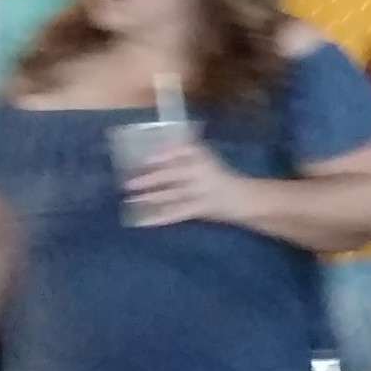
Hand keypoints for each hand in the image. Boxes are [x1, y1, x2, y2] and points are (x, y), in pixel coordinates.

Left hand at [120, 132, 248, 226]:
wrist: (243, 198)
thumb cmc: (220, 176)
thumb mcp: (206, 159)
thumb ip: (185, 154)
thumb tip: (154, 148)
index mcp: (203, 157)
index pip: (181, 152)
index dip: (163, 156)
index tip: (145, 159)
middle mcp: (201, 172)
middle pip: (172, 175)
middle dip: (149, 179)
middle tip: (128, 183)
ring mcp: (201, 192)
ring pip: (171, 194)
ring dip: (150, 197)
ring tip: (131, 200)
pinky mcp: (199, 209)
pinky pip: (176, 214)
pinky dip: (158, 218)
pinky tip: (142, 221)